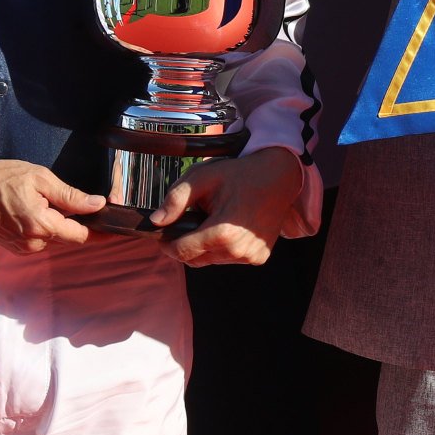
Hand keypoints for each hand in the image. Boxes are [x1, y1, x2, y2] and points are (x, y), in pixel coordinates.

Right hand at [0, 155, 104, 254]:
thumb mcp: (39, 178)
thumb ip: (70, 195)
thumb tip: (97, 205)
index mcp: (42, 226)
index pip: (81, 235)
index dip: (100, 231)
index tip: (115, 227)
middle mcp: (32, 243)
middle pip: (69, 238)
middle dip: (81, 224)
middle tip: (90, 206)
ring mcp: (21, 248)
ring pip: (53, 239)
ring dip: (61, 225)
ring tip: (56, 203)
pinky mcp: (13, 247)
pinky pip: (38, 240)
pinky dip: (45, 228)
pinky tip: (38, 210)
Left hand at [148, 147, 304, 265]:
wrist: (279, 176)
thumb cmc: (240, 174)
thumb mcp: (203, 177)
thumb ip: (176, 199)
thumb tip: (156, 221)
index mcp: (222, 233)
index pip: (181, 252)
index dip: (166, 243)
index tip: (162, 234)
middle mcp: (238, 251)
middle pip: (195, 259)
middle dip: (186, 244)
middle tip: (188, 221)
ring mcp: (250, 257)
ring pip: (211, 260)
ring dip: (204, 247)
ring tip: (212, 220)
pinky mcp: (259, 257)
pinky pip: (229, 259)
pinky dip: (222, 248)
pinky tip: (229, 227)